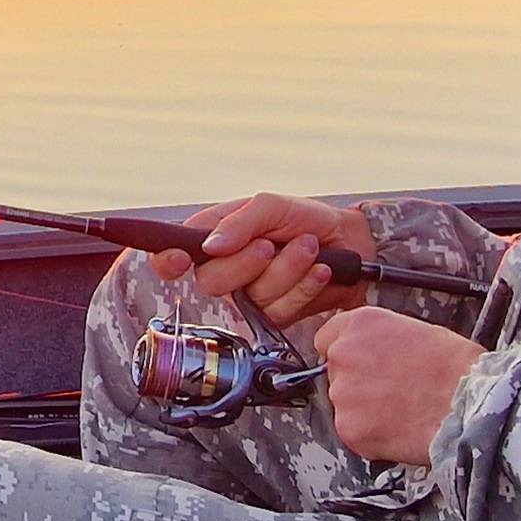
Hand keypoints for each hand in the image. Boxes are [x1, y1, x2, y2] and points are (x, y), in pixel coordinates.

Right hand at [151, 193, 371, 327]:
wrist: (352, 242)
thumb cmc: (306, 218)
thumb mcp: (272, 205)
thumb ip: (240, 221)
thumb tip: (211, 245)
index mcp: (214, 239)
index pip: (174, 255)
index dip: (168, 261)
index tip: (178, 260)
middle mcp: (227, 270)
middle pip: (211, 282)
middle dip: (246, 262)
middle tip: (271, 244)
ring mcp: (251, 296)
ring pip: (253, 296)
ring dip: (288, 268)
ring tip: (309, 247)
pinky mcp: (276, 315)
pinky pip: (282, 309)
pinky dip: (306, 285)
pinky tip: (320, 270)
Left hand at [317, 305, 480, 466]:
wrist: (469, 405)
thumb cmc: (456, 368)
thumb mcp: (417, 331)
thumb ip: (382, 340)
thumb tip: (375, 354)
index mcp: (360, 325)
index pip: (326, 339)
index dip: (347, 355)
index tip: (360, 366)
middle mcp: (343, 355)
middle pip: (336, 374)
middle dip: (359, 385)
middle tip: (393, 392)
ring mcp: (343, 393)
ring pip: (346, 405)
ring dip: (366, 411)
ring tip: (403, 412)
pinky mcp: (349, 428)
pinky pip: (355, 433)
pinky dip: (373, 437)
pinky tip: (401, 429)